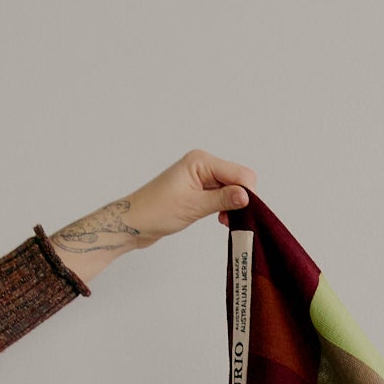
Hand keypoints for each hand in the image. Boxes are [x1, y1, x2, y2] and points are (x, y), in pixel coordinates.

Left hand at [47, 149, 257, 285]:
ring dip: (233, 205)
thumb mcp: (194, 206)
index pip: (240, 173)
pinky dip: (226, 208)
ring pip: (233, 189)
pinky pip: (223, 196)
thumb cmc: (156, 211)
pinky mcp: (199, 190)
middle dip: (241, 199)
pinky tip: (220, 218)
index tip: (245, 213)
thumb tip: (247, 196)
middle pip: (239, 179)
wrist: (136, 223)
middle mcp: (203, 165)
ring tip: (223, 221)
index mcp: (201, 161)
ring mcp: (201, 177)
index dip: (247, 193)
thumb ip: (223, 199)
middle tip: (231, 218)